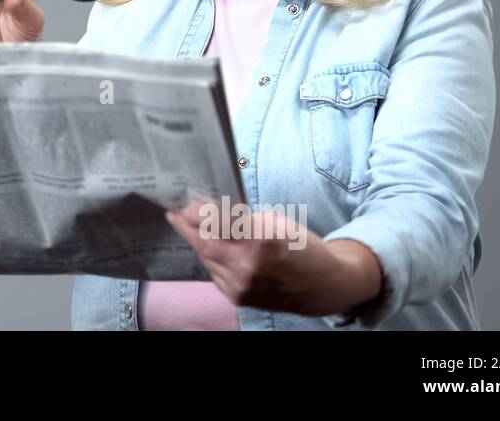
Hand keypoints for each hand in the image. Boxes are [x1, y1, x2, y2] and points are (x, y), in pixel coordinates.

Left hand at [165, 198, 382, 316]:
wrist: (323, 286)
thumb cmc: (303, 248)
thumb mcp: (277, 222)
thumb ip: (243, 218)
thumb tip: (212, 209)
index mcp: (260, 241)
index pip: (215, 222)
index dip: (197, 211)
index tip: (188, 202)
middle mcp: (247, 266)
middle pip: (204, 241)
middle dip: (187, 225)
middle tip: (176, 212)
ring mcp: (241, 286)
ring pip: (206, 258)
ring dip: (196, 240)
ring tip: (186, 225)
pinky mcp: (238, 298)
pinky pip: (214, 273)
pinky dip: (209, 258)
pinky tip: (207, 246)